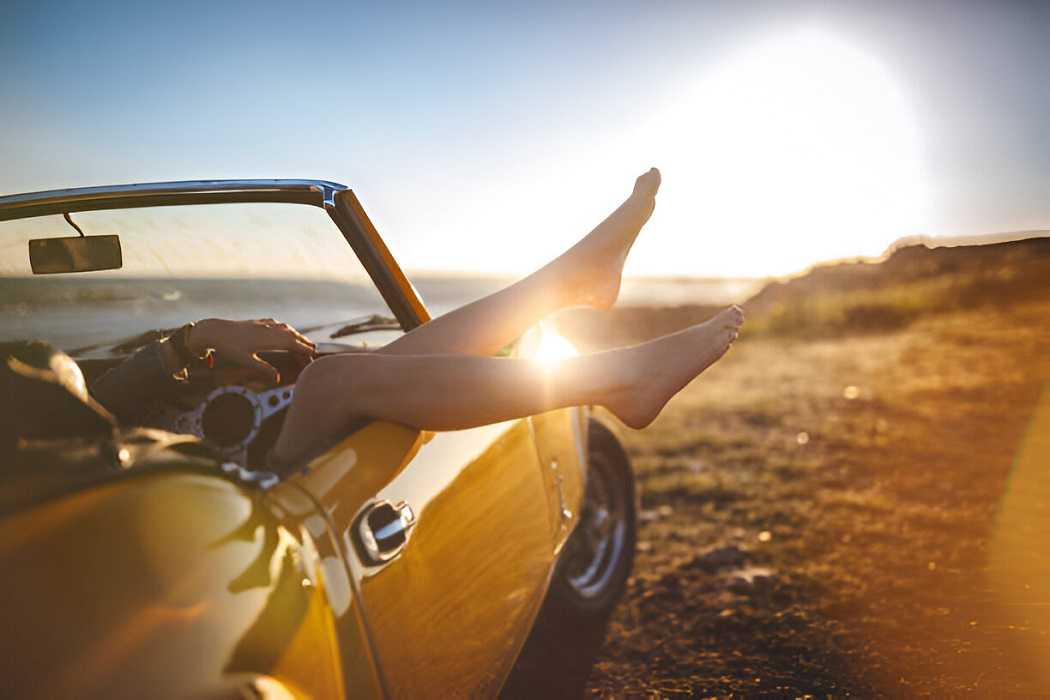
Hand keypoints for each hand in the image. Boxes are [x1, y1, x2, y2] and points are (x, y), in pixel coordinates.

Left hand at [189, 318, 315, 383]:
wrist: (213, 331)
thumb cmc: (228, 347)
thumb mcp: (245, 361)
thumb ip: (262, 369)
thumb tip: (277, 378)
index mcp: (267, 339)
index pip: (291, 343)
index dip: (303, 349)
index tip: (312, 354)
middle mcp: (267, 329)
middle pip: (291, 335)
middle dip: (303, 342)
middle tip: (312, 349)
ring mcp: (262, 324)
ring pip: (284, 328)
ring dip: (295, 334)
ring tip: (301, 341)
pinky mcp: (256, 322)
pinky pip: (276, 324)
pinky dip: (284, 327)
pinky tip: (284, 329)